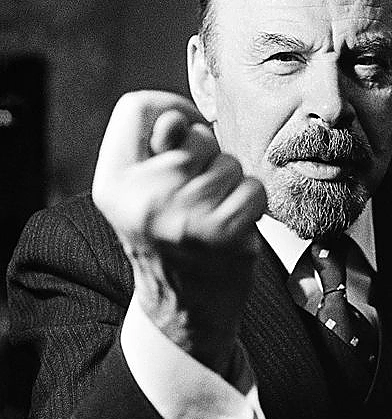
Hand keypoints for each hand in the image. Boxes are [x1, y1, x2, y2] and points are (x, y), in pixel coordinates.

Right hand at [92, 91, 266, 373]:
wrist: (184, 311)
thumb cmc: (171, 242)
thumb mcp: (147, 195)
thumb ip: (159, 152)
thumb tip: (177, 119)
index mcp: (113, 184)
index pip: (135, 107)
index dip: (169, 108)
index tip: (184, 131)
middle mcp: (141, 199)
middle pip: (195, 135)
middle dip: (208, 157)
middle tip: (199, 193)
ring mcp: (181, 217)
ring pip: (229, 163)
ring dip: (232, 184)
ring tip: (214, 213)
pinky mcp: (220, 233)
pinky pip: (252, 188)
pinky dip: (251, 203)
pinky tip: (234, 225)